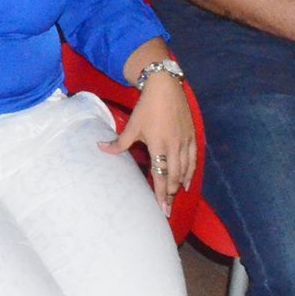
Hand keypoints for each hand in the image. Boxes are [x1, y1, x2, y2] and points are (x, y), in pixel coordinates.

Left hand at [101, 81, 194, 216]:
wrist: (165, 87)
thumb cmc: (147, 107)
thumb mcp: (132, 125)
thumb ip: (119, 142)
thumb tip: (101, 148)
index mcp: (158, 145)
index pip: (160, 175)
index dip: (160, 193)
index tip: (161, 208)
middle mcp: (174, 147)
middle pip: (174, 176)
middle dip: (171, 194)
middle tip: (167, 208)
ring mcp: (185, 142)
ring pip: (185, 170)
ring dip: (180, 185)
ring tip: (175, 197)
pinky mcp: (192, 136)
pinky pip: (193, 159)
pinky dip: (191, 172)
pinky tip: (187, 181)